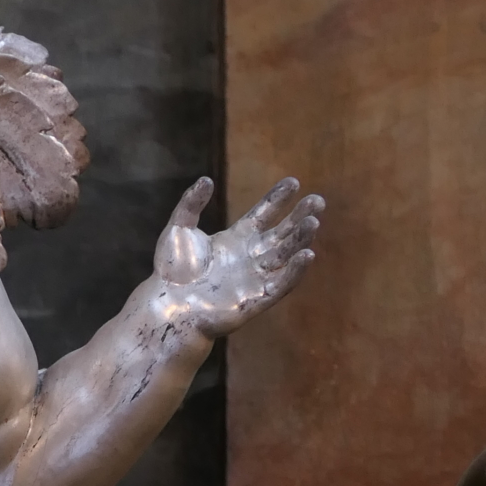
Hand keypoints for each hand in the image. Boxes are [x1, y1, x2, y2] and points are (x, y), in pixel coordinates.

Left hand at [154, 176, 323, 338]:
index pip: (264, 214)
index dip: (278, 199)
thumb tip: (207, 180)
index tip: (293, 182)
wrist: (168, 305)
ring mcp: (254, 278)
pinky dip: (295, 271)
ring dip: (301, 240)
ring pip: (285, 255)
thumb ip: (191, 204)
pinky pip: (281, 284)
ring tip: (314, 221)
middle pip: (282, 234)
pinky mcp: (256, 299)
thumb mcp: (178, 229)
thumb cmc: (171, 272)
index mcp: (236, 239)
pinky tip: (307, 254)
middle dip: (299, 217)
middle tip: (317, 200)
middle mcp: (250, 257)